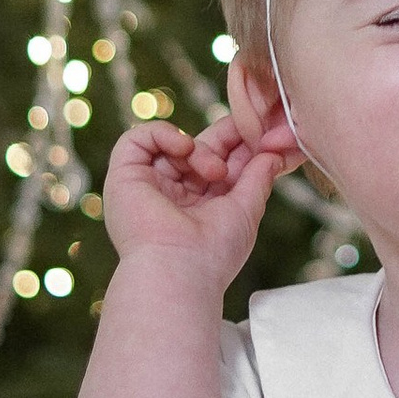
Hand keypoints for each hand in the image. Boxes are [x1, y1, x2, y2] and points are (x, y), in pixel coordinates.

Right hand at [101, 109, 284, 287]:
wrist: (179, 269)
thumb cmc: (214, 251)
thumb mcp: (247, 209)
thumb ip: (259, 177)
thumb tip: (275, 153)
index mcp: (199, 205)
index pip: (217, 162)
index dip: (238, 146)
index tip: (264, 136)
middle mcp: (172, 194)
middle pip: (197, 148)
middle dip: (225, 138)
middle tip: (251, 128)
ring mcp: (147, 185)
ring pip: (174, 144)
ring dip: (201, 149)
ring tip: (215, 171)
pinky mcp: (123, 176)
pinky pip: (138, 138)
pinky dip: (164, 134)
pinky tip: (185, 148)